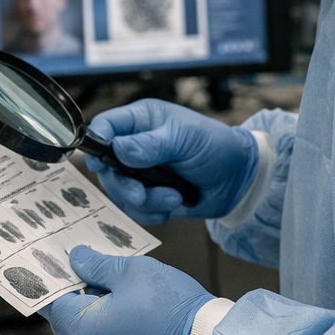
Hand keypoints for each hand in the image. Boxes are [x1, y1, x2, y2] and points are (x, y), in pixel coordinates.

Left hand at [42, 246, 211, 334]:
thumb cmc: (172, 308)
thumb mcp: (133, 273)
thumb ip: (97, 266)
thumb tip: (76, 258)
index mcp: (79, 331)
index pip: (53, 302)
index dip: (60, 282)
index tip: (68, 269)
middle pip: (71, 325)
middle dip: (84, 304)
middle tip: (107, 283)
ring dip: (100, 328)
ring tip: (130, 310)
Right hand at [84, 99, 256, 222]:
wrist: (238, 179)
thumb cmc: (215, 145)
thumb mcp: (184, 137)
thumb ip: (151, 143)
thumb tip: (118, 148)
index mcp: (140, 121)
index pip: (104, 127)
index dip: (96, 143)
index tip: (100, 163)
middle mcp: (134, 147)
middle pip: (105, 168)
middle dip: (123, 185)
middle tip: (141, 192)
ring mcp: (140, 174)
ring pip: (119, 193)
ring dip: (146, 200)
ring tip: (174, 196)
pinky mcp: (149, 197)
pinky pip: (135, 211)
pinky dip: (153, 212)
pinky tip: (175, 204)